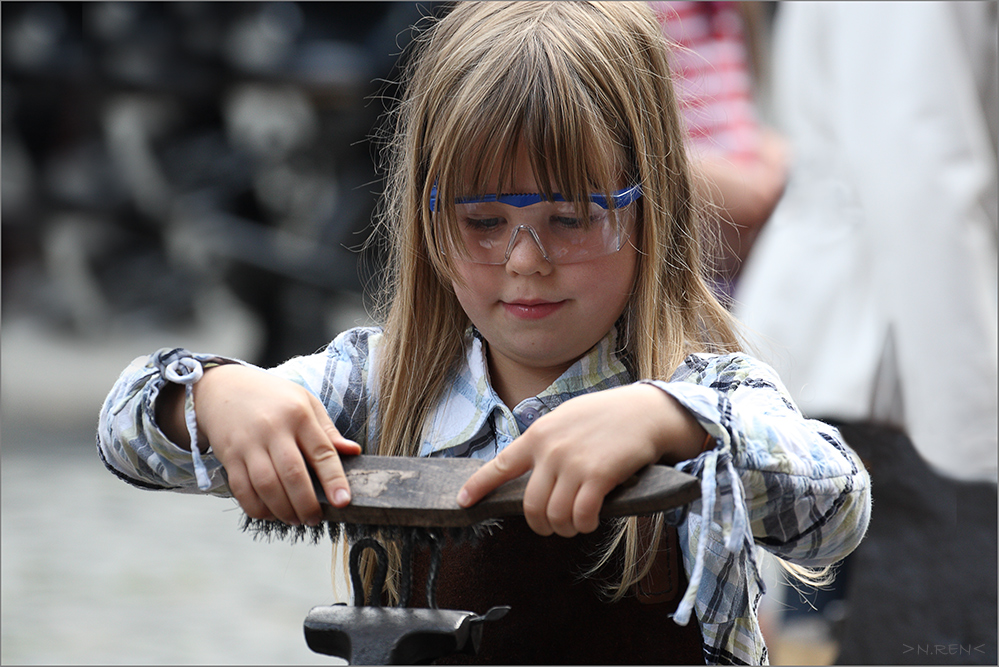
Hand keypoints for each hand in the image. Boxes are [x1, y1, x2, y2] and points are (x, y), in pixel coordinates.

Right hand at [167, 364, 360, 525]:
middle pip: (293, 474)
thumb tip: (353, 452)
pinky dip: (257, 508)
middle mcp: (273, 429)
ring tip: (295, 519)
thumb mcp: (306, 402)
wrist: (224, 386)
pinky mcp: (229, 456)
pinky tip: (270, 513)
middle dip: (306, 503)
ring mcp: (248, 443)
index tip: (343, 501)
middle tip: (315, 519)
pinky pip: (242, 490)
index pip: (322, 451)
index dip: (334, 480)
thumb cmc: (273, 397)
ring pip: (267, 486)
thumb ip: (328, 431)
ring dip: (283, 510)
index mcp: (299, 415)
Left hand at [456, 384, 705, 536]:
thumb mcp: (566, 419)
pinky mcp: (597, 475)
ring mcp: (572, 463)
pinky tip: (590, 520)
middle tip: (553, 527)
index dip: (478, 486)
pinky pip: (581, 516)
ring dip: (565, 528)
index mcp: (538, 435)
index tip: (462, 501)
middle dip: (540, 525)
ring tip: (576, 524)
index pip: (499, 464)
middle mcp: (550, 449)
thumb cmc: (607, 417)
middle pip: (530, 505)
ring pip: (554, 515)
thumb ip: (546, 443)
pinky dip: (584, 525)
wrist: (646, 411)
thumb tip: (530, 472)